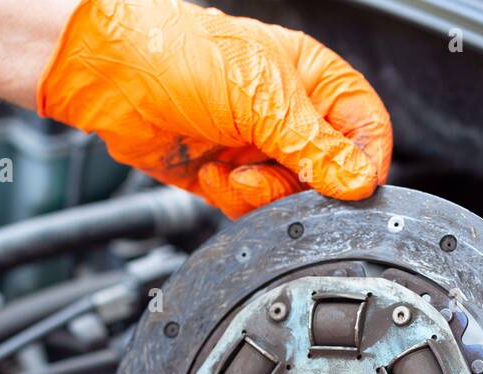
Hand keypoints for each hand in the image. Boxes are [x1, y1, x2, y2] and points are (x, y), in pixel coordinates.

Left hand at [38, 0, 392, 216]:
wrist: (115, 77)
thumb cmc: (183, 56)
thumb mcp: (264, 100)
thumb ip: (316, 148)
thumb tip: (357, 181)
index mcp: (314, 80)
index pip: (366, 128)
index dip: (364, 161)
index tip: (353, 187)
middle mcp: (290, 115)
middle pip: (328, 174)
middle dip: (299, 184)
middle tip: (274, 174)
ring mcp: (259, 147)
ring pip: (289, 197)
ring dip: (261, 195)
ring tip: (235, 173)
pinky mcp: (230, 176)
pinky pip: (252, 208)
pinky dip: (233, 199)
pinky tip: (213, 174)